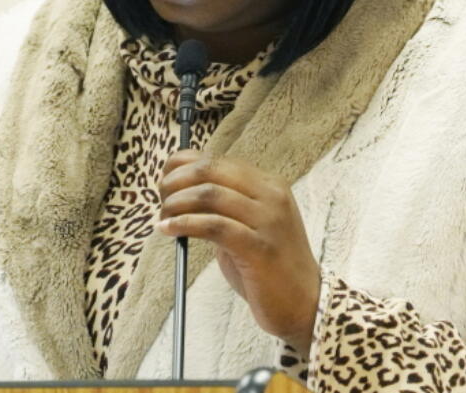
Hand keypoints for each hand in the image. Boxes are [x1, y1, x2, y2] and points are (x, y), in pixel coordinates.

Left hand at [157, 150, 320, 352]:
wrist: (304, 304)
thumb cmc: (268, 266)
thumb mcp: (249, 225)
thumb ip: (223, 206)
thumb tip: (179, 191)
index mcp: (270, 185)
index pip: (218, 160)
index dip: (184, 164)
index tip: (165, 177)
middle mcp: (271, 196)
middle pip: (212, 170)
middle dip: (177, 180)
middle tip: (161, 197)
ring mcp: (268, 221)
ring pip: (210, 194)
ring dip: (177, 202)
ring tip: (163, 216)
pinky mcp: (259, 248)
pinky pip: (214, 226)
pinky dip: (184, 224)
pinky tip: (169, 230)